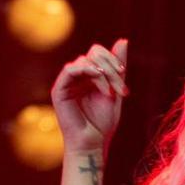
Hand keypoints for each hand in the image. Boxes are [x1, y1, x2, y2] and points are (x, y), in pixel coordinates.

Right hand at [51, 39, 129, 155]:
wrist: (93, 143)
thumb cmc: (103, 122)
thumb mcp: (115, 91)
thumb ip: (118, 68)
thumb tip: (123, 40)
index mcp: (88, 75)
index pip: (98, 53)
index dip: (112, 59)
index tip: (124, 74)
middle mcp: (76, 76)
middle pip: (93, 53)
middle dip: (111, 67)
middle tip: (121, 87)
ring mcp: (67, 82)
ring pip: (85, 60)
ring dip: (103, 73)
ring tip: (111, 93)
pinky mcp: (59, 90)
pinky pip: (70, 70)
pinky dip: (87, 72)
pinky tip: (101, 85)